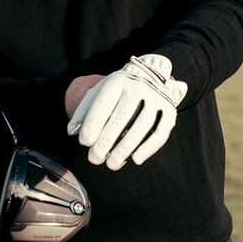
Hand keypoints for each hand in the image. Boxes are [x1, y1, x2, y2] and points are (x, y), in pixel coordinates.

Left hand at [67, 54, 187, 169]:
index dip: (91, 126)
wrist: (149, 78)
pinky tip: (136, 159)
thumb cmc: (118, 91)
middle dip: (106, 142)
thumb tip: (72, 131)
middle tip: (95, 159)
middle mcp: (139, 87)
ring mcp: (157, 98)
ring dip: (125, 149)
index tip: (84, 143)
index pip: (103, 105)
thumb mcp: (99, 92)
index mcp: (118, 81)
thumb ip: (83, 110)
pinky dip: (149, 148)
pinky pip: (161, 132)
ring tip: (111, 164)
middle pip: (122, 118)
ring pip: (141, 127)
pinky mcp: (170, 110)